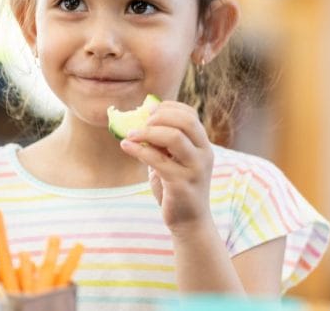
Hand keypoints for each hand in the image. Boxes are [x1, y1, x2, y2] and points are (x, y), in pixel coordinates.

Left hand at [119, 101, 212, 234]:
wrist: (189, 222)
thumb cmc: (177, 189)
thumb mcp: (173, 162)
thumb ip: (162, 144)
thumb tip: (138, 122)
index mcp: (203, 145)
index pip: (190, 114)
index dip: (168, 108)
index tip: (148, 111)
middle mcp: (204, 154)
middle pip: (185, 121)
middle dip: (160, 117)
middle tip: (141, 122)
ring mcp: (195, 169)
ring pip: (174, 137)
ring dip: (149, 132)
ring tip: (130, 134)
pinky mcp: (181, 184)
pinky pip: (158, 160)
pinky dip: (139, 150)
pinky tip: (125, 146)